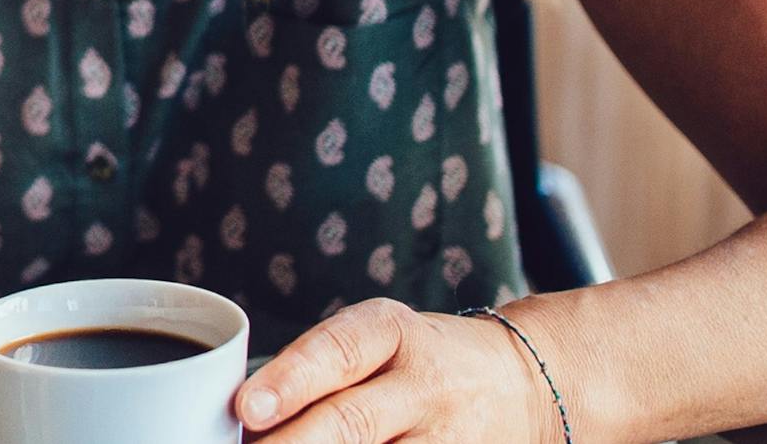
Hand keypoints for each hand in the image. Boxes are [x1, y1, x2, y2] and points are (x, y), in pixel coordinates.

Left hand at [236, 299, 553, 443]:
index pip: (337, 352)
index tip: (247, 409)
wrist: (522, 382)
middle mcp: (422, 384)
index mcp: (392, 332)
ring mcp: (446, 437)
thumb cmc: (419, 361)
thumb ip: (316, 371)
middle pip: (349, 422)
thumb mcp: (378, 340)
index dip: (289, 382)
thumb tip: (244, 422)